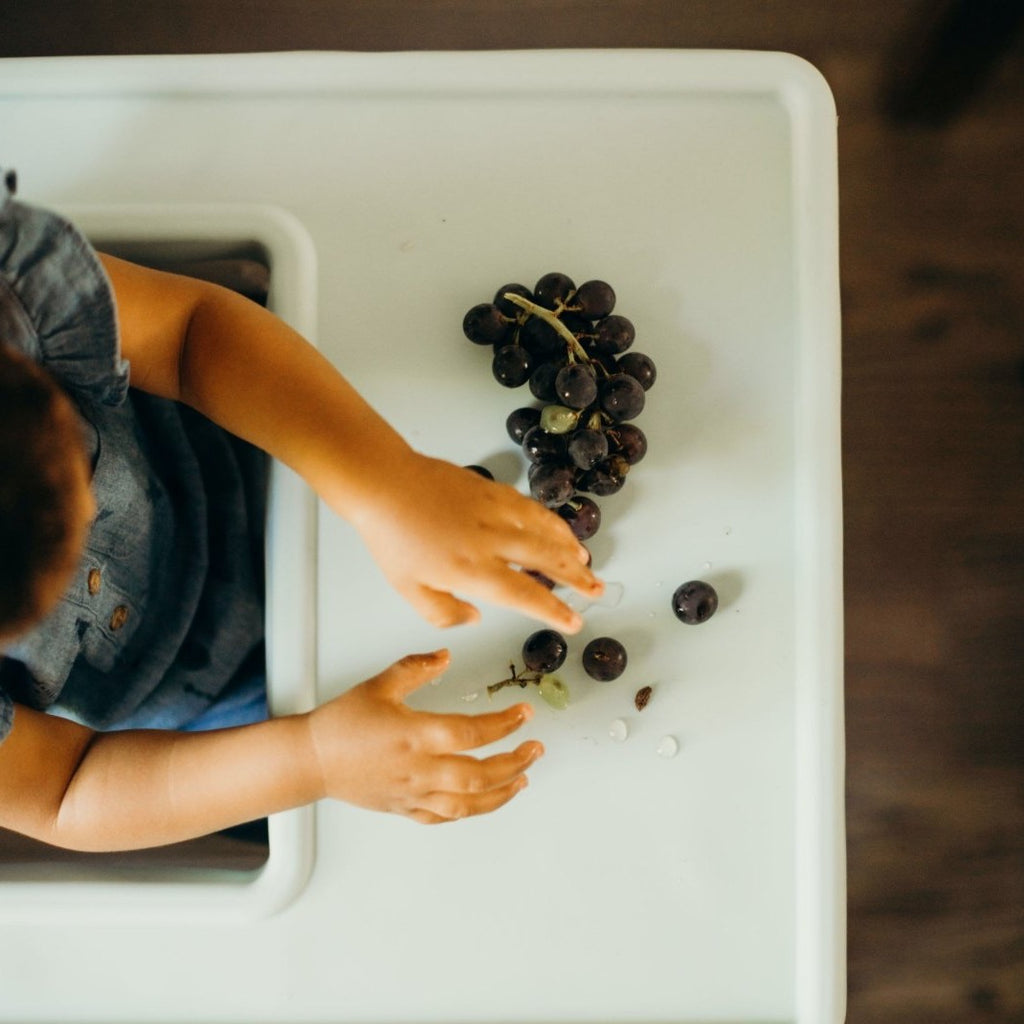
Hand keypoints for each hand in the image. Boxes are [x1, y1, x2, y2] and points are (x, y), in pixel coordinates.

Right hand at [306, 650, 543, 823]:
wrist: (310, 760)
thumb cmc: (341, 723)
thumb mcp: (380, 684)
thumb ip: (417, 668)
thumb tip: (446, 655)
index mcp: (415, 734)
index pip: (473, 732)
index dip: (505, 723)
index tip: (524, 713)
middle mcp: (419, 769)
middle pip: (480, 775)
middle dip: (515, 762)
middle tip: (535, 749)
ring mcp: (414, 794)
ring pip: (468, 804)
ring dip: (502, 793)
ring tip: (522, 779)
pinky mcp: (405, 809)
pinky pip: (445, 817)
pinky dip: (471, 811)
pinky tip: (485, 801)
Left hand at [346, 451, 602, 631]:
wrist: (385, 485)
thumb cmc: (393, 539)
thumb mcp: (409, 589)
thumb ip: (444, 613)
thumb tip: (476, 618)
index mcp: (472, 571)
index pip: (525, 596)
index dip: (554, 611)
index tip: (575, 622)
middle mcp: (491, 541)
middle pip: (547, 561)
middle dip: (577, 578)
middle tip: (598, 590)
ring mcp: (496, 512)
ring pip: (546, 531)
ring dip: (570, 548)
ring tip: (587, 562)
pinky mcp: (494, 490)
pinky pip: (533, 509)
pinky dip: (552, 522)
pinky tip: (559, 530)